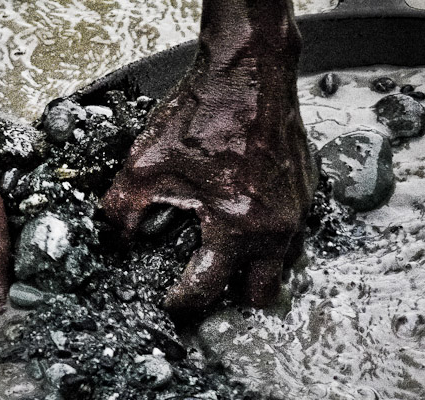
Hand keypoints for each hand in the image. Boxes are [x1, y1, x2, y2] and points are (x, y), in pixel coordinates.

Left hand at [100, 0, 315, 315]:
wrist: (250, 72)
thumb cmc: (207, 110)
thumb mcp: (146, 164)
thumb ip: (124, 210)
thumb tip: (119, 239)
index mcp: (236, 226)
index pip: (208, 290)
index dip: (182, 303)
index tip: (172, 301)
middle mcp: (274, 226)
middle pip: (259, 294)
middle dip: (232, 294)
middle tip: (208, 280)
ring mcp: (296, 210)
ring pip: (280, 264)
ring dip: (254, 264)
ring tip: (226, 247)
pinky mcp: (306, 192)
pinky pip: (290, 230)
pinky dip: (267, 231)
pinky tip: (244, 211)